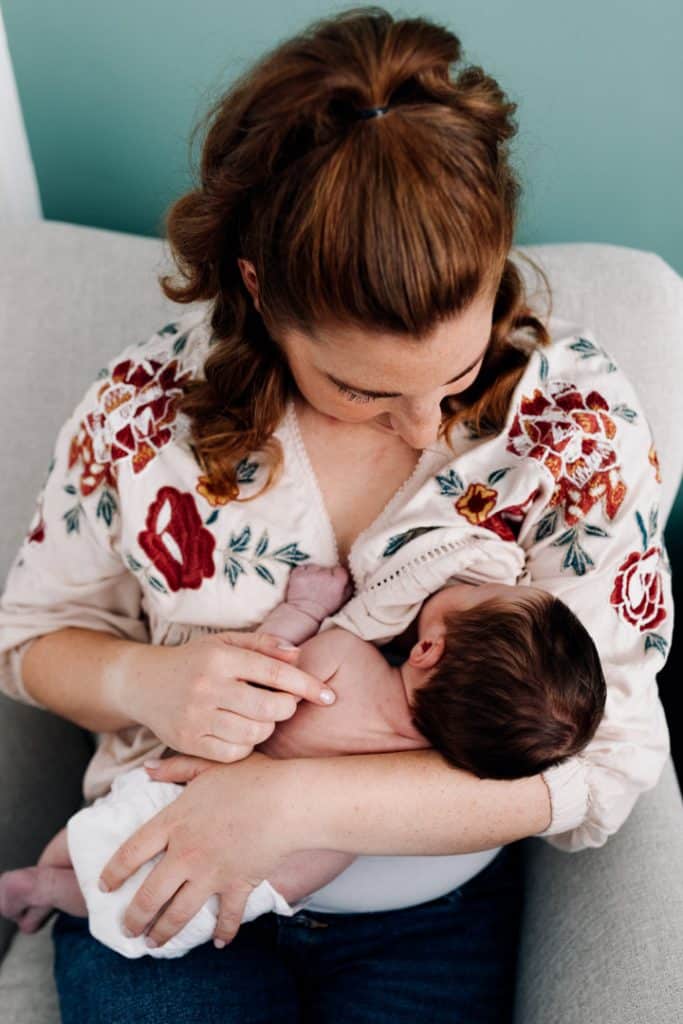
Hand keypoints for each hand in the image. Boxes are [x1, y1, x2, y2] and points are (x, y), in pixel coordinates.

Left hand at [98, 752, 306, 948]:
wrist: (288, 801)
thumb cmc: (251, 778)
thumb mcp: (209, 765)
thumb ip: (176, 767)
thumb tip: (148, 769)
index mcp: (174, 822)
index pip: (131, 852)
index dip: (114, 872)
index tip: (104, 887)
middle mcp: (186, 854)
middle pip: (149, 896)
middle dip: (134, 918)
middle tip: (127, 929)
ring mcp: (211, 874)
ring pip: (179, 914)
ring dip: (164, 932)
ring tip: (154, 942)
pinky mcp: (237, 885)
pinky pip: (227, 916)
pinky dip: (223, 932)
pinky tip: (219, 942)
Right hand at [116, 630, 336, 762]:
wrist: (143, 683)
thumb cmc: (194, 661)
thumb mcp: (225, 643)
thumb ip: (263, 646)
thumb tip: (299, 655)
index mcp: (221, 657)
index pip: (275, 673)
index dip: (307, 685)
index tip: (329, 696)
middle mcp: (207, 686)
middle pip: (269, 708)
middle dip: (287, 708)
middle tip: (283, 704)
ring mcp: (196, 716)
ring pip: (254, 733)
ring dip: (267, 727)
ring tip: (260, 716)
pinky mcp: (188, 742)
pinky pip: (234, 753)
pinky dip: (246, 744)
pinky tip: (242, 731)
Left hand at [285, 564, 353, 618]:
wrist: (304, 614)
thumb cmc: (324, 609)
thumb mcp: (342, 600)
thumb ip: (348, 587)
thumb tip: (350, 578)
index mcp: (338, 581)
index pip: (340, 570)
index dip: (336, 576)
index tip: (332, 583)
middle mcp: (325, 574)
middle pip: (327, 568)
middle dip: (324, 574)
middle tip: (320, 586)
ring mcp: (310, 573)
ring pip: (314, 567)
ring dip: (313, 573)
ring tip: (311, 585)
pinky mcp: (298, 573)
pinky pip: (302, 568)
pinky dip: (303, 573)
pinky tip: (304, 583)